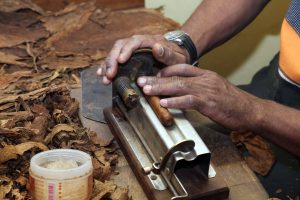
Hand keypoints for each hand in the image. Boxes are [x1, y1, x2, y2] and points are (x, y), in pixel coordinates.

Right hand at [97, 34, 189, 83]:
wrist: (176, 56)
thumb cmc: (176, 56)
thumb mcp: (176, 56)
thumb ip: (168, 54)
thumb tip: (157, 47)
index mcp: (148, 41)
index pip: (134, 42)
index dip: (126, 50)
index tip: (121, 61)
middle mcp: (136, 44)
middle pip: (120, 47)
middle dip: (112, 60)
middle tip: (109, 74)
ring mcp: (130, 51)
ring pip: (114, 54)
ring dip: (107, 65)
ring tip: (104, 78)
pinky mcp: (127, 59)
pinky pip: (114, 61)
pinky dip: (107, 67)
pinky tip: (101, 75)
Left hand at [137, 64, 261, 131]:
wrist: (250, 110)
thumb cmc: (232, 102)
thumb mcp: (215, 88)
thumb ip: (199, 87)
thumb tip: (182, 91)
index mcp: (206, 75)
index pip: (182, 67)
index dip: (165, 70)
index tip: (153, 74)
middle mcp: (204, 79)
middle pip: (176, 76)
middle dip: (156, 78)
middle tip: (141, 81)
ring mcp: (207, 90)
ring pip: (179, 86)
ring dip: (161, 88)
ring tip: (147, 90)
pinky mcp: (209, 103)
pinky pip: (189, 100)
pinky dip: (175, 102)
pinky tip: (164, 103)